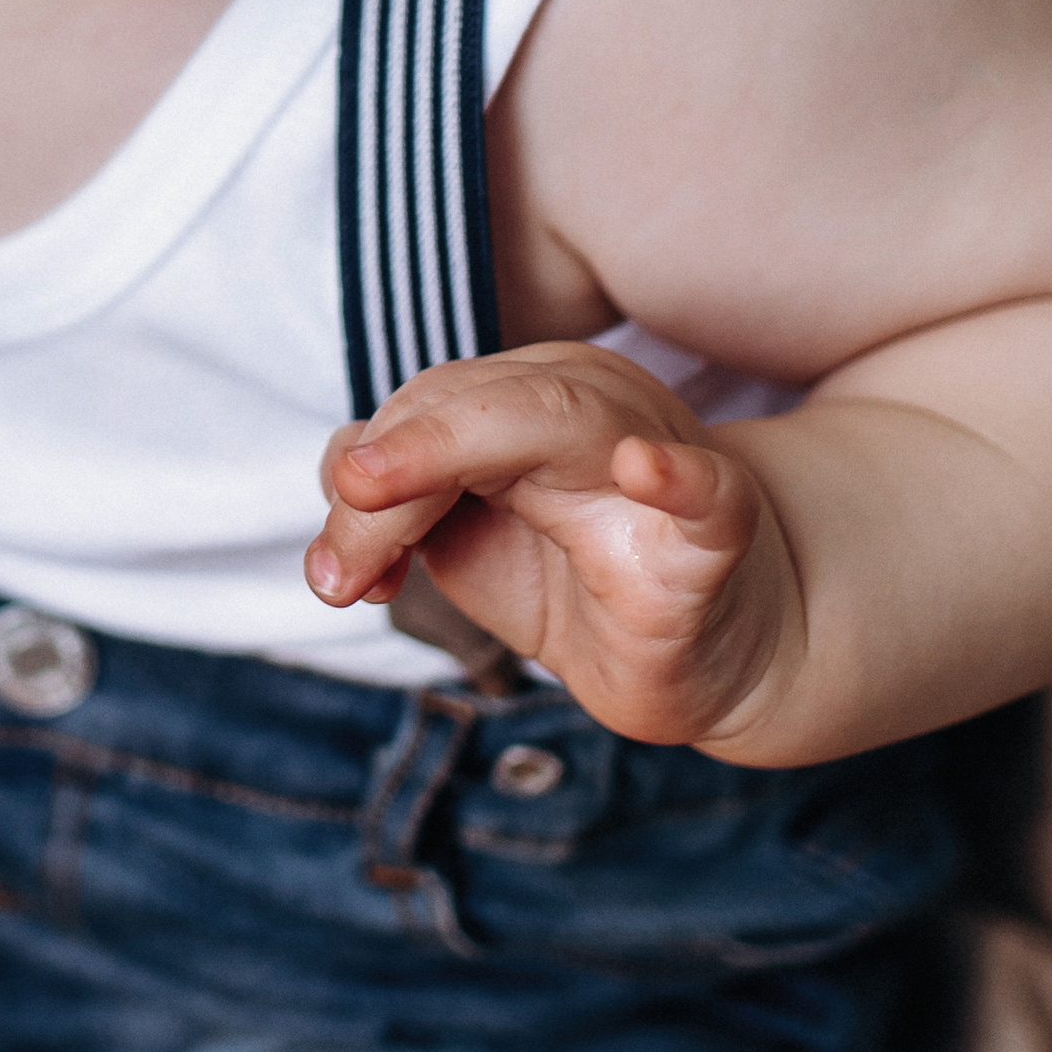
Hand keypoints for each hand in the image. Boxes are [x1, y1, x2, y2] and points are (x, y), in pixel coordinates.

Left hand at [307, 344, 798, 749]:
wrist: (701, 655)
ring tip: (376, 502)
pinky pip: (709, 488)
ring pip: (564, 417)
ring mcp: (659, 455)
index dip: (364, 475)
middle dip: (391, 477)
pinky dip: (673, 473)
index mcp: (527, 396)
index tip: (334, 576)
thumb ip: (389, 503)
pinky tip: (639, 470)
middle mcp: (591, 405)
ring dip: (451, 454)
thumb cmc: (571, 577)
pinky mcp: (717, 532)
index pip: (426, 405)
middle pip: (476, 403)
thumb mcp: (460, 542)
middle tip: (338, 577)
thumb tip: (341, 485)